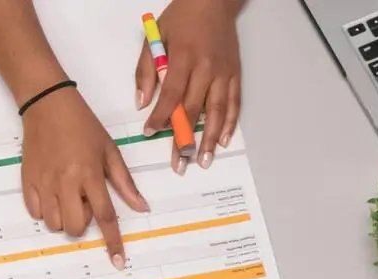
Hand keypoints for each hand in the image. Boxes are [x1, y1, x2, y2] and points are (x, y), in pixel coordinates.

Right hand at [21, 86, 149, 266]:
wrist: (47, 105)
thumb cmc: (82, 125)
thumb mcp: (109, 150)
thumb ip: (125, 182)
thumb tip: (141, 207)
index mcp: (90, 174)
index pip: (105, 216)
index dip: (113, 242)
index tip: (118, 262)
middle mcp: (66, 182)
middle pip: (76, 227)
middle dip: (83, 222)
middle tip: (83, 200)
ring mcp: (44, 183)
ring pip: (55, 224)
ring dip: (64, 217)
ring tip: (66, 194)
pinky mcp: (27, 182)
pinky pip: (36, 213)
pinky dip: (45, 210)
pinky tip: (51, 192)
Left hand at [136, 0, 243, 170]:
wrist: (213, 0)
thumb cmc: (183, 17)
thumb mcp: (155, 36)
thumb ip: (146, 70)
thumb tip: (142, 102)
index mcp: (183, 57)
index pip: (171, 94)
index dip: (161, 116)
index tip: (151, 132)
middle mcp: (206, 67)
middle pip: (194, 109)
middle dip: (185, 138)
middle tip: (179, 163)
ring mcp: (223, 72)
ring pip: (217, 111)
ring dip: (209, 139)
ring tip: (203, 160)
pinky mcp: (235, 73)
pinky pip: (234, 102)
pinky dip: (229, 123)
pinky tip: (222, 140)